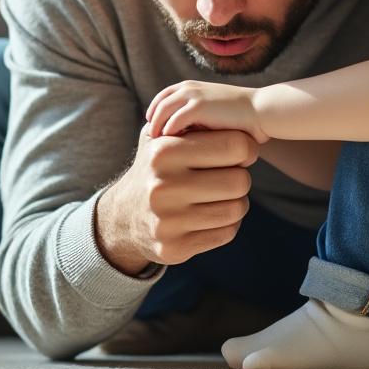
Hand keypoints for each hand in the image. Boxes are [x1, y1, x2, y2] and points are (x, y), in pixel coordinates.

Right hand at [95, 123, 256, 273]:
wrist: (122, 217)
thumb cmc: (154, 169)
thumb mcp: (159, 138)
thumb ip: (191, 123)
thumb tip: (240, 120)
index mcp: (162, 152)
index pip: (234, 146)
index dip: (246, 148)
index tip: (241, 152)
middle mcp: (163, 186)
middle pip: (239, 180)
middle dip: (240, 177)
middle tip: (231, 175)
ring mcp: (168, 221)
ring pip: (236, 208)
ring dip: (236, 201)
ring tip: (223, 195)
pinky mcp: (175, 248)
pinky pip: (226, 232)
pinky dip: (228, 223)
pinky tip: (213, 213)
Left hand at [146, 80, 266, 143]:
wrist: (260, 111)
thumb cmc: (241, 118)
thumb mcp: (212, 114)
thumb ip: (195, 120)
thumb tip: (180, 137)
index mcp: (190, 87)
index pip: (162, 98)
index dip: (155, 114)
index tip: (153, 131)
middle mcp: (188, 88)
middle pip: (158, 105)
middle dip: (152, 122)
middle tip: (150, 141)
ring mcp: (192, 95)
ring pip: (161, 113)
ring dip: (157, 129)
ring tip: (156, 146)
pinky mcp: (197, 107)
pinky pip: (173, 122)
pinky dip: (169, 134)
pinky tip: (170, 147)